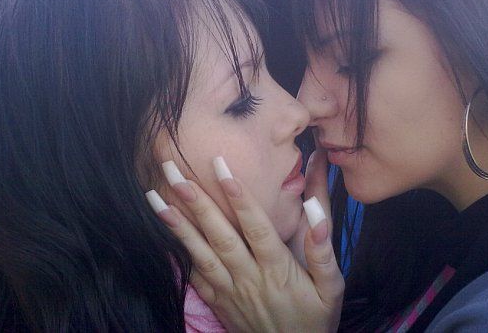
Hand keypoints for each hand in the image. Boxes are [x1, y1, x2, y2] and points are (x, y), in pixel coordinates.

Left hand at [146, 155, 343, 332]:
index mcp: (278, 270)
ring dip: (177, 226)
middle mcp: (249, 278)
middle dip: (197, 202)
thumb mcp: (331, 288)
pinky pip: (195, 277)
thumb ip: (322, 250)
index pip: (256, 228)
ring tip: (156, 199)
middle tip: (176, 173)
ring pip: (201, 254)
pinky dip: (178, 255)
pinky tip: (163, 234)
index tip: (222, 169)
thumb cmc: (316, 319)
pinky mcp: (219, 302)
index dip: (240, 198)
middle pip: (221, 235)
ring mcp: (231, 291)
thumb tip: (315, 211)